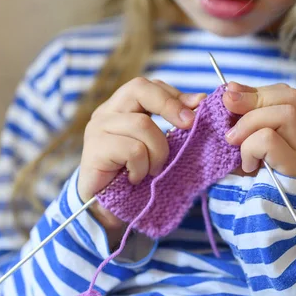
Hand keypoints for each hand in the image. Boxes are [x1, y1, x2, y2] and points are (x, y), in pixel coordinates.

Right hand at [78, 77, 205, 239]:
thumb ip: (173, 125)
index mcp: (122, 108)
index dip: (174, 94)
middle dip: (170, 105)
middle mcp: (107, 112)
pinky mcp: (94, 149)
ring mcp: (98, 129)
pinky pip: (133, 150)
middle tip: (189, 125)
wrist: (107, 209)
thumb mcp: (158, 147)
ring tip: (153, 170)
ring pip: (143, 124)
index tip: (198, 106)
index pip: (149, 86)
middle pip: (140, 88)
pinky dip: (142, 167)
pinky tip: (135, 178)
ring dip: (158, 152)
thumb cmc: (137, 176)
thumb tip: (200, 101)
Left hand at [222, 82, 295, 179]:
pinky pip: (270, 139)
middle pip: (290, 97)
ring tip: (234, 143)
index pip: (283, 93)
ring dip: (251, 123)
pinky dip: (251, 147)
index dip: (254, 90)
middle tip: (226, 108)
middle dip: (253, 99)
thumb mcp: (235, 143)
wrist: (248, 217)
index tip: (227, 93)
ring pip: (285, 113)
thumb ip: (234, 118)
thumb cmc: (240, 180)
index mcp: (289, 129)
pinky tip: (247, 165)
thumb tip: (226, 90)